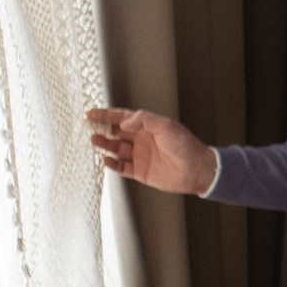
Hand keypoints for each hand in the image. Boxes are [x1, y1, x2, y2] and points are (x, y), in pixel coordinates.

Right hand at [88, 106, 217, 195]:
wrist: (197, 169)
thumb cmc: (185, 145)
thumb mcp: (165, 126)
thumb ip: (143, 120)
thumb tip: (123, 124)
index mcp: (147, 126)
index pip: (122, 117)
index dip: (106, 115)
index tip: (91, 113)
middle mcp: (141, 140)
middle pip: (116, 133)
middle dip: (102, 129)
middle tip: (89, 127)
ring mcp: (140, 156)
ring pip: (117, 149)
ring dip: (105, 145)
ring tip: (94, 141)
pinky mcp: (141, 172)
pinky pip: (122, 167)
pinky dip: (113, 164)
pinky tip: (106, 159)